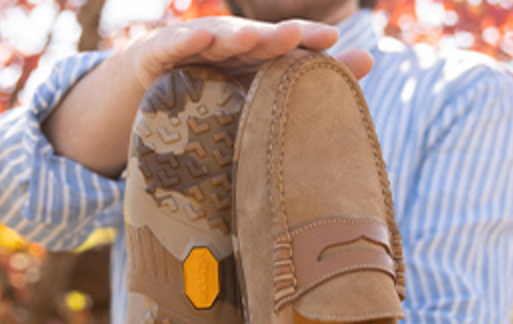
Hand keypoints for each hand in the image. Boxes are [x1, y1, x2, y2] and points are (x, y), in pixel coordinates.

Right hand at [126, 16, 373, 90]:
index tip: (333, 42)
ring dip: (236, 36)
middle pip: (254, 42)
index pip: (281, 51)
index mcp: (249, 61)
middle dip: (276, 36)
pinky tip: (202, 38)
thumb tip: (368, 64)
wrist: (144, 94)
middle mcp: (225, 49)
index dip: (304, 44)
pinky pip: (173, 47)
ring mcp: (192, 49)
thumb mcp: (249, 99)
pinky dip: (187, 40)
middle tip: (300, 35)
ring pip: (217, 41)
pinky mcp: (158, 55)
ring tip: (257, 37)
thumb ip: (299, 88)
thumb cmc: (204, 95)